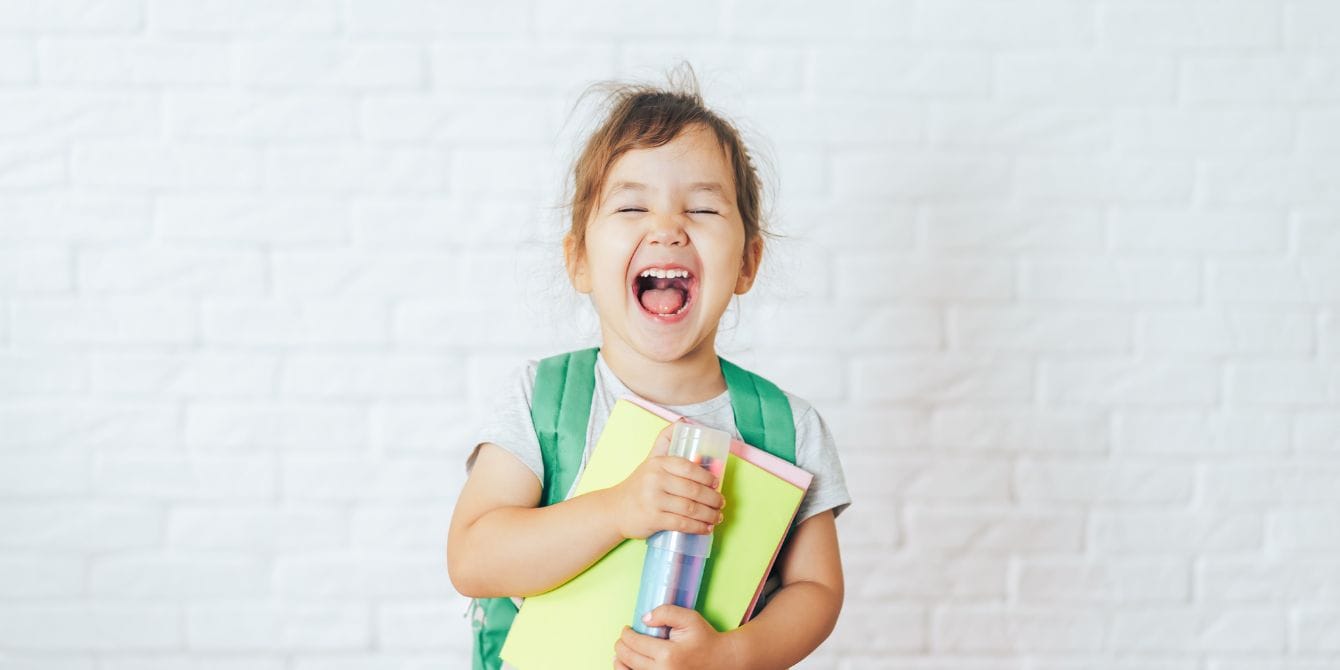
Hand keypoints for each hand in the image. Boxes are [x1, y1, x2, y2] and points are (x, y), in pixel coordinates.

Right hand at [608, 423, 725, 539]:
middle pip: (693, 490)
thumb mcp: (650, 459)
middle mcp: (655, 480)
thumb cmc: (639, 484)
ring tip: (717, 517)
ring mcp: (653, 500)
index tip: (717, 484)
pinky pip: (681, 523)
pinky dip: (698, 527)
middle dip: (712, 499)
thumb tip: (683, 421)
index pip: (688, 468)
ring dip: (709, 514)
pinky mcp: (653, 519)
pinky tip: (706, 528)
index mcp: (658, 464)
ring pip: (690, 508)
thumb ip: (665, 441)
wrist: (615, 509)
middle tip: (721, 503)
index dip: (707, 477)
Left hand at [613, 605, 738, 669]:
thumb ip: (666, 612)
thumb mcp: (690, 618)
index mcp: (668, 655)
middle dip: (620, 646)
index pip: (634, 643)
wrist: (722, 661)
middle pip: (628, 659)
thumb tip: (644, 619)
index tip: (626, 629)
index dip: (625, 634)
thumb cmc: (706, 639)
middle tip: (622, 639)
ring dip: (621, 662)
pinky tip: (630, 666)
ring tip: (621, 654)